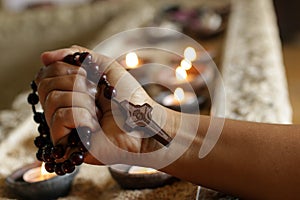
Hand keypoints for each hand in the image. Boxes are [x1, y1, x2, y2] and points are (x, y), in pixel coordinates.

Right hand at [35, 45, 167, 165]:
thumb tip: (43, 57)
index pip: (45, 74)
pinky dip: (82, 116)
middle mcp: (62, 107)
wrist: (144, 122)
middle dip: (75, 83)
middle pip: (44, 85)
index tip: (85, 74)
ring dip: (82, 100)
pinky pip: (60, 117)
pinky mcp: (66, 144)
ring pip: (52, 100)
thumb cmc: (129, 97)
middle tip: (95, 93)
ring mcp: (63, 127)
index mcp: (69, 90)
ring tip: (98, 111)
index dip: (62, 68)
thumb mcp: (105, 66)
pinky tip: (95, 126)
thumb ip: (77, 55)